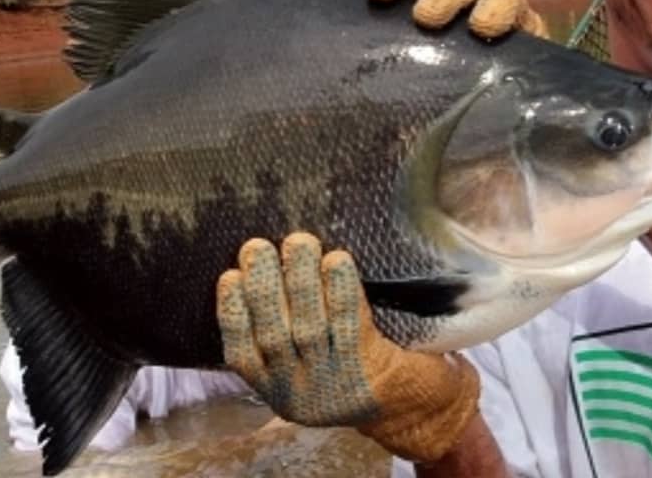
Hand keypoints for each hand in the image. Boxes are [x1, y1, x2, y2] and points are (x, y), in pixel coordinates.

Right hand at [215, 233, 481, 462]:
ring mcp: (334, 387)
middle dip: (263, 287)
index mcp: (277, 390)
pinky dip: (340, 291)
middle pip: (274, 337)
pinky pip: (350, 326)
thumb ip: (288, 328)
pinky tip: (337, 261)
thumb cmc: (362, 370)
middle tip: (258, 246)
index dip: (232, 313)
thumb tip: (269, 263)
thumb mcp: (314, 365)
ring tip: (298, 242)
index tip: (230, 276)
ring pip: (309, 330)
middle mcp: (300, 393)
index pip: (242, 354)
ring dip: (300, 281)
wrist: (421, 409)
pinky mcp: (370, 374)